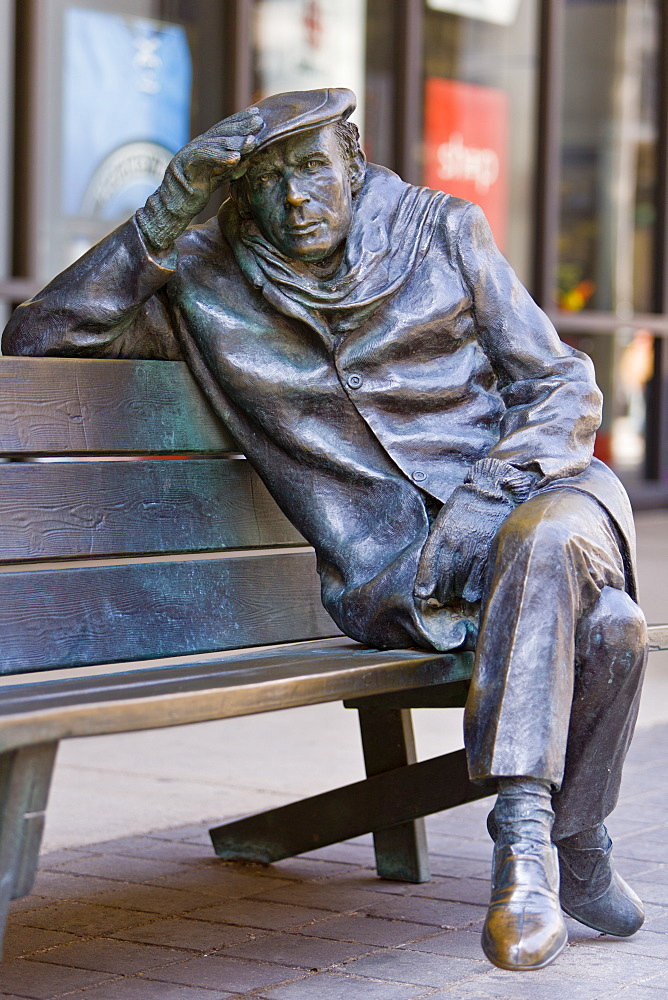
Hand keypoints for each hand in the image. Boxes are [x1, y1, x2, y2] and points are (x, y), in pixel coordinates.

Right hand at [137, 108, 263, 249]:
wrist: (172, 208)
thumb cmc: (193, 194)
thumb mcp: (215, 179)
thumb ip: (228, 170)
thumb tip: (245, 163)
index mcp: (205, 148)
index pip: (224, 131)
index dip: (240, 122)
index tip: (258, 117)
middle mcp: (197, 146)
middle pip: (221, 132)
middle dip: (240, 126)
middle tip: (258, 121)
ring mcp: (189, 153)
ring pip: (214, 144)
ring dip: (234, 142)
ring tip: (252, 142)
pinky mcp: (183, 164)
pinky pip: (204, 157)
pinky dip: (220, 157)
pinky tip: (235, 157)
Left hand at [414, 484, 513, 605]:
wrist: (490, 495)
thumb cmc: (463, 511)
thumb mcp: (443, 522)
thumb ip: (436, 545)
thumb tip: (430, 574)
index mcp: (441, 532)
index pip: (428, 562)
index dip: (424, 581)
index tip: (422, 594)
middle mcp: (455, 541)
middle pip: (444, 576)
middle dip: (442, 590)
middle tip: (443, 595)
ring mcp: (473, 548)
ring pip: (461, 582)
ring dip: (458, 591)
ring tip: (457, 592)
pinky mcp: (489, 553)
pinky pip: (479, 580)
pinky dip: (474, 589)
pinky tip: (471, 589)